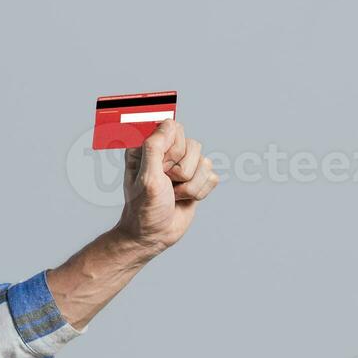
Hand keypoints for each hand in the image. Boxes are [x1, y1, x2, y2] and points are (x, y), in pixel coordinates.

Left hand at [113, 118, 218, 257]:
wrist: (154, 235)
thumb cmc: (144, 207)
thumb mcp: (147, 176)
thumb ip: (156, 147)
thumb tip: (169, 122)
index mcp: (149, 147)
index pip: (174, 129)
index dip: (173, 149)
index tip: (162, 168)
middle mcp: (167, 154)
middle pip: (194, 145)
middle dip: (182, 171)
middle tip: (167, 184)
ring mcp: (183, 167)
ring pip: (206, 162)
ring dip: (190, 185)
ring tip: (174, 194)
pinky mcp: (197, 180)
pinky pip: (213, 177)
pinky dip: (199, 192)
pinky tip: (184, 199)